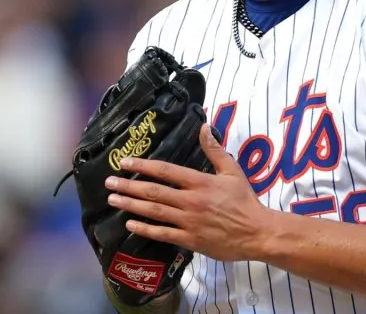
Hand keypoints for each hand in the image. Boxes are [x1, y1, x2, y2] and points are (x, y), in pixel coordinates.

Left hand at [105, 124, 272, 262]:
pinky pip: (162, 233)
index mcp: (199, 182)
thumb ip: (215, 150)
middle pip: (153, 191)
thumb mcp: (232, 171)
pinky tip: (130, 224)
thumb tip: (203, 126)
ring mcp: (188, 221)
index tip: (124, 162)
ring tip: (113, 200)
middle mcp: (190, 201)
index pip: (165, 170)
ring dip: (130, 205)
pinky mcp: (190, 240)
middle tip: (109, 183)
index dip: (142, 165)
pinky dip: (145, 228)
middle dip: (128, 186)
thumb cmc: (245, 201)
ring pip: (153, 211)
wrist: (257, 233)